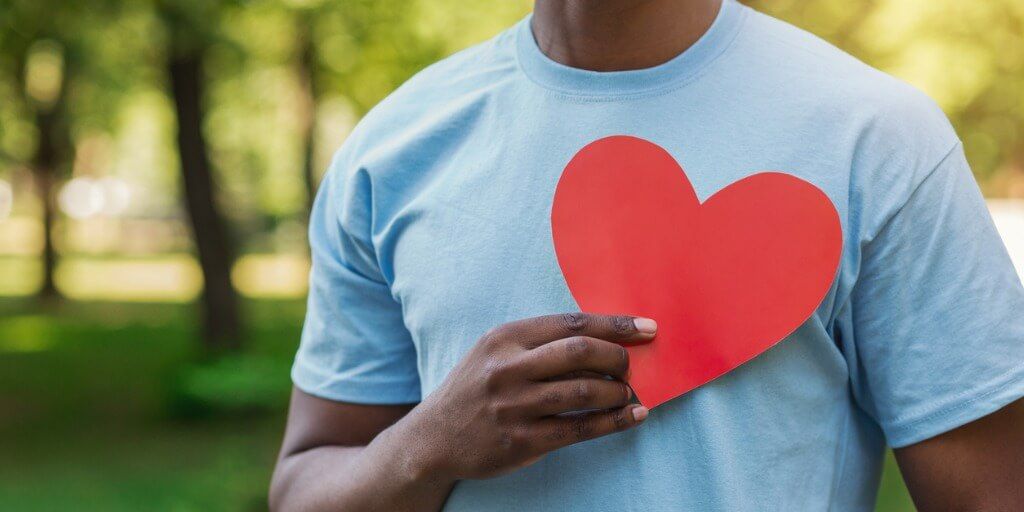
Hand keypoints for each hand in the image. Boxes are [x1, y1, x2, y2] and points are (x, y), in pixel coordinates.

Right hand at [397, 312, 655, 481]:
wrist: (434, 437)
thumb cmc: (477, 388)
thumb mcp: (495, 352)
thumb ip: (539, 343)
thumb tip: (605, 338)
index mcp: (504, 338)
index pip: (571, 323)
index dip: (615, 325)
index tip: (647, 328)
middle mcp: (507, 369)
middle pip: (580, 352)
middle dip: (618, 357)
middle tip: (632, 366)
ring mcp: (514, 406)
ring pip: (584, 391)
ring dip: (618, 391)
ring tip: (629, 393)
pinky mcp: (521, 441)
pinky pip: (580, 428)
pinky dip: (614, 422)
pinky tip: (634, 416)